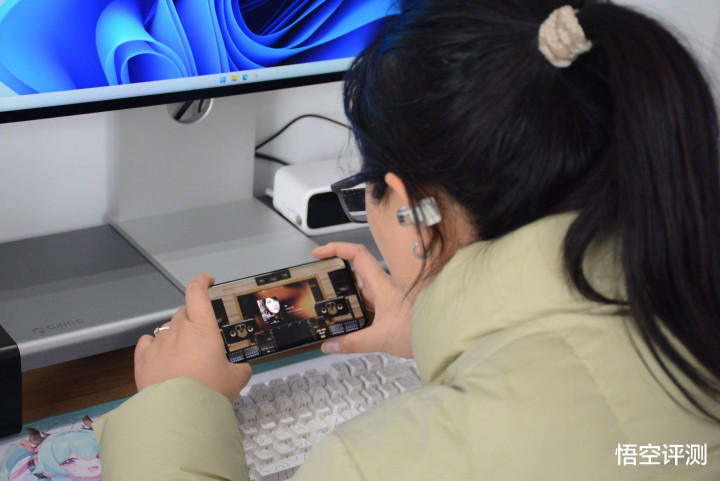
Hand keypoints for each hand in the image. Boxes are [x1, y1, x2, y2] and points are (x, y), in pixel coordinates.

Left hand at [135, 273, 251, 402]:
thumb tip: (242, 369)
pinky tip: (160, 356)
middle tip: (202, 335)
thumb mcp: (235, 380)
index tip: (208, 281)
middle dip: (193, 317)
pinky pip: (147, 342)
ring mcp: (159, 343)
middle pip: (183, 311)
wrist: (178, 413)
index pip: (197, 292)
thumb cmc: (210, 391)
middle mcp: (179, 330)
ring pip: (167, 328)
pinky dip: (155, 345)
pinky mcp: (142, 358)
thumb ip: (240, 369)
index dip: (201, 281)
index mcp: (203, 329)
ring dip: (176, 334)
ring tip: (183, 354)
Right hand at [313, 243, 412, 357]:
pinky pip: (369, 300)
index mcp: (381, 284)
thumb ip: (353, 343)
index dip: (336, 248)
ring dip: (346, 294)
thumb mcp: (381, 339)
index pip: (357, 254)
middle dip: (336, 277)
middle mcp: (384, 285)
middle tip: (320, 284)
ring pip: (361, 287)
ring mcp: (388, 294)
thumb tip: (331, 345)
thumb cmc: (421, 329)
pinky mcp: (392, 305)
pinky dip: (357, 306)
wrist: (441, 335)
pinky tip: (351, 319)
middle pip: (355, 271)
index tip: (320, 253)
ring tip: (331, 306)